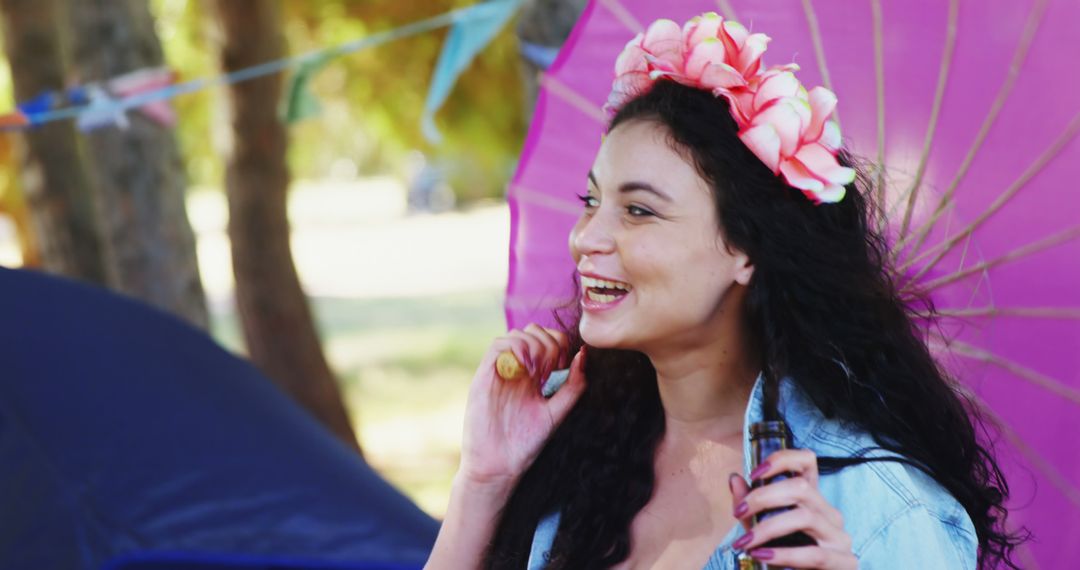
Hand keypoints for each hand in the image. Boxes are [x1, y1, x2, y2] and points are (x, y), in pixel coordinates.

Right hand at [458, 324, 586, 489]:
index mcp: (534, 376)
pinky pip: (497, 347)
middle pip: (534, 332)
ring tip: (537, 371)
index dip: (560, 345)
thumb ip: (573, 386)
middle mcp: (517, 370)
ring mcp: (500, 371)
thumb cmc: (526, 443)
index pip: (549, 340)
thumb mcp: (557, 412)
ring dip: (533, 346)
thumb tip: (583, 354)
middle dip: (549, 345)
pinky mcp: (484, 376)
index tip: (563, 368)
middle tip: (550, 370)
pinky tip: (525, 368)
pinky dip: (515, 348)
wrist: (499, 464)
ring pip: (517, 334)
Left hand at [728, 449, 856, 568]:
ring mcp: (840, 537)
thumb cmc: (781, 560)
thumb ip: (749, 509)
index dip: (782, 459)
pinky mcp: (845, 562)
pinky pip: (814, 554)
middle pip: (801, 488)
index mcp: (812, 501)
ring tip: (746, 541)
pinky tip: (763, 555)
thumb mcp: (759, 531)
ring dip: (769, 527)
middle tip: (739, 512)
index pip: (807, 462)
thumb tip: (734, 479)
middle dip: (764, 497)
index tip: (754, 473)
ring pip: (806, 517)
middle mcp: (829, 514)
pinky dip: (784, 554)